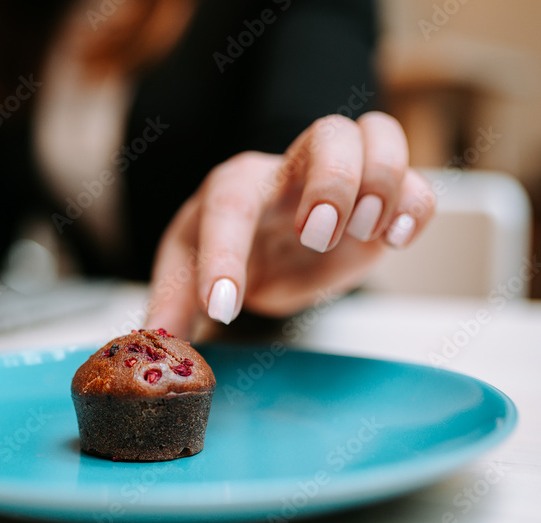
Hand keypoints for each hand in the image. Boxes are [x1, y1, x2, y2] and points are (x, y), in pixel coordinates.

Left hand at [145, 112, 435, 337]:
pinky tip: (392, 241)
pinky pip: (418, 182)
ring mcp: (341, 180)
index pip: (228, 205)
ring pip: (377, 135)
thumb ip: (170, 306)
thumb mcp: (186, 278)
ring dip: (380, 184)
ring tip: (363, 233)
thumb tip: (153, 340)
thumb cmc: (224, 252)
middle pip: (327, 134)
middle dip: (332, 182)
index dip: (224, 257)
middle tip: (314, 236)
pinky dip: (415, 207)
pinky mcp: (382, 204)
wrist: (265, 248)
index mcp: (233, 187)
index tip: (222, 309)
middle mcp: (290, 172)